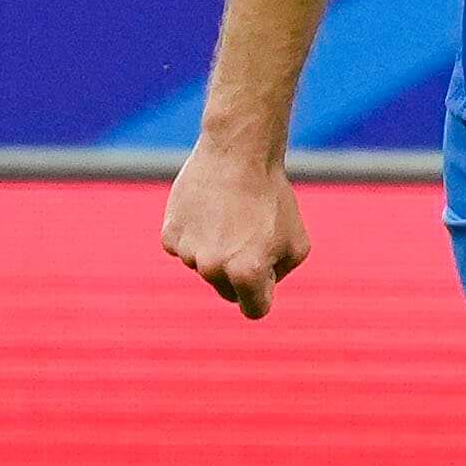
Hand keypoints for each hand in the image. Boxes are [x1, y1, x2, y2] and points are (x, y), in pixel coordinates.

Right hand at [164, 138, 308, 320]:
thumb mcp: (297, 243)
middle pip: (227, 290)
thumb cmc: (273, 199)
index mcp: (246, 274)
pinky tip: (208, 212)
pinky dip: (196, 237)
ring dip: (217, 251)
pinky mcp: (169, 236)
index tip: (264, 282)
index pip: (254, 310)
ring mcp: (188, 253)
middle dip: (239, 274)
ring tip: (230, 218)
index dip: (262, 297)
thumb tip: (261, 288)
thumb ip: (280, 274)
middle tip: (250, 238)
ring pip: (205, 267)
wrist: (237, 155)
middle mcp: (213, 269)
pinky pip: (185, 249)